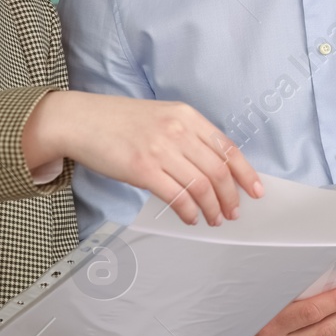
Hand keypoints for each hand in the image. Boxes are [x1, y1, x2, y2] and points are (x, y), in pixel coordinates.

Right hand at [24, 91, 261, 224]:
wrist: (80, 120)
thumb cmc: (118, 121)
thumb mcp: (161, 117)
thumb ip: (186, 136)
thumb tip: (210, 168)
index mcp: (186, 115)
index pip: (228, 147)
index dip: (246, 172)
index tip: (255, 190)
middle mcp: (177, 130)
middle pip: (218, 170)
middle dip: (230, 197)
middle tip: (233, 212)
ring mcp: (160, 149)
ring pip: (201, 186)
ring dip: (212, 208)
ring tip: (214, 219)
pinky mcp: (142, 169)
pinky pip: (177, 196)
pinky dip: (189, 211)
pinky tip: (191, 217)